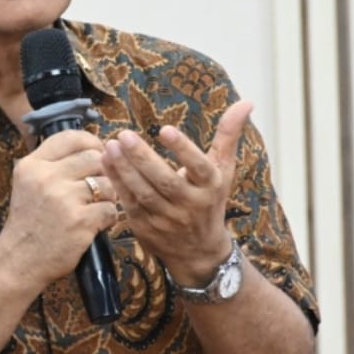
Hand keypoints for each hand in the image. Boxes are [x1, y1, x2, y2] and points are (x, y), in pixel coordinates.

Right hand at [0, 130, 118, 290]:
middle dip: (102, 172)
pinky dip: (108, 217)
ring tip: (95, 207)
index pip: (71, 138)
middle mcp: (46, 177)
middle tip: (97, 187)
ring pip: (105, 184)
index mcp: (32, 164)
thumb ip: (52, 164)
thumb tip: (93, 147)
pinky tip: (96, 223)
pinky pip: (110, 208)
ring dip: (107, 196)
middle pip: (93, 158)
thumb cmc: (28, 222)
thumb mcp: (27, 183)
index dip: (91, 142)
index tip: (97, 152)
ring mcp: (64, 199)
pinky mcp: (80, 220)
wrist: (19, 261)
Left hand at [101, 100, 252, 283]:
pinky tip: (106, 162)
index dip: (183, 149)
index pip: (198, 166)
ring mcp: (167, 219)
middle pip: (165, 181)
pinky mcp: (147, 228)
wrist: (199, 251)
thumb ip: (228, 135)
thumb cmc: (210, 200)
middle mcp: (191, 204)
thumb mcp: (223, 169)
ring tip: (110, 146)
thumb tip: (246, 102)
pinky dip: (116, 183)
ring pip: (143, 193)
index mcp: (211, 186)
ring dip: (124, 169)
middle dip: (143, 158)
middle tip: (124, 135)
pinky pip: (129, 203)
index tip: (165, 129)